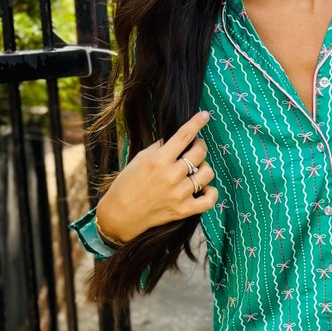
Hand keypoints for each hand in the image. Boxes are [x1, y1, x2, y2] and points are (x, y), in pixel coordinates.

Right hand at [95, 110, 217, 243]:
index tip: (205, 116)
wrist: (120, 214)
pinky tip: (205, 189)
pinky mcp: (183, 210)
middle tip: (194, 149)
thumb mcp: (139, 159)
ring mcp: (179, 193)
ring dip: (204, 169)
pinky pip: (209, 200)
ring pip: (207, 173)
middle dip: (200, 146)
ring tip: (195, 171)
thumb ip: (159, 148)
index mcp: (159, 159)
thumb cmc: (127, 184)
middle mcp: (171, 175)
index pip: (184, 136)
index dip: (197, 123)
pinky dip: (211, 193)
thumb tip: (175, 139)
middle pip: (199, 152)